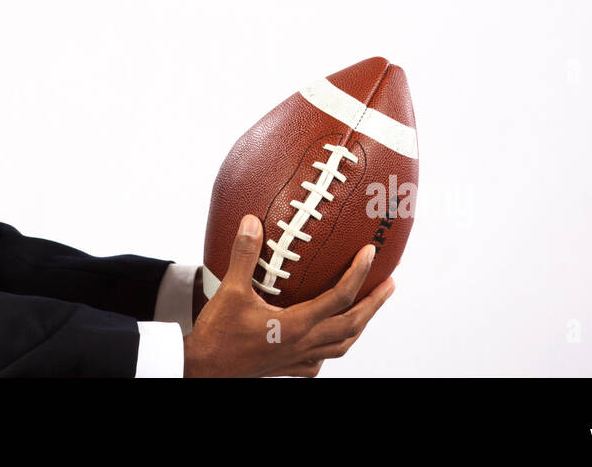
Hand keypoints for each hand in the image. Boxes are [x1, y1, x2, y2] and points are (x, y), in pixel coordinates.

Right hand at [183, 214, 395, 377]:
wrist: (202, 369)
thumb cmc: (217, 333)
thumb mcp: (230, 290)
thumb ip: (245, 255)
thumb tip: (253, 222)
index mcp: (295, 325)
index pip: (339, 298)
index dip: (358, 274)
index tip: (370, 254)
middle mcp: (303, 345)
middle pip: (352, 325)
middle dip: (374, 304)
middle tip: (389, 284)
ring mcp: (298, 360)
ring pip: (341, 345)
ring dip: (359, 326)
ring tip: (368, 309)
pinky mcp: (288, 369)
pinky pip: (320, 361)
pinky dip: (332, 347)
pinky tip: (327, 338)